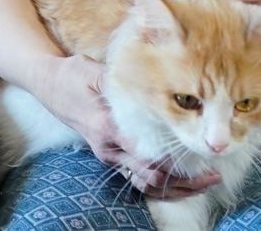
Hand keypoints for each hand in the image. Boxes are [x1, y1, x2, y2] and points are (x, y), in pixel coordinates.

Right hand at [36, 54, 217, 199]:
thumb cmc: (73, 75)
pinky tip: (182, 183)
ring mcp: (109, 155)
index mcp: (108, 128)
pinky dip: (162, 185)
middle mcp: (109, 148)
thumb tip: (153, 79)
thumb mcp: (95, 72)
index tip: (200, 156)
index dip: (175, 159)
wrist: (48, 84)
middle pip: (151, 176)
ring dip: (176, 188)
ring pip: (146, 183)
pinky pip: (138, 179)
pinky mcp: (111, 156)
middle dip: (184, 181)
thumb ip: (121, 81)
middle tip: (212, 176)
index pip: (146, 153)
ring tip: (204, 183)